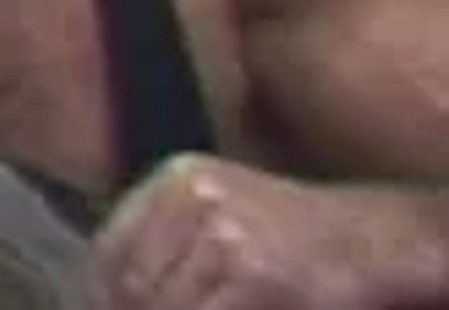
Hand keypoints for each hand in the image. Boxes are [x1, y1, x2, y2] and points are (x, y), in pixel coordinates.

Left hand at [95, 153, 448, 308]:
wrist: (376, 239)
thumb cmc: (290, 233)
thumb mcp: (216, 213)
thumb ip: (162, 243)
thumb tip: (103, 295)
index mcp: (177, 179)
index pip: (108, 251)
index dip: (100, 297)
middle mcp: (196, 200)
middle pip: (133, 284)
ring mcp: (228, 237)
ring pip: (164, 307)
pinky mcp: (259, 278)